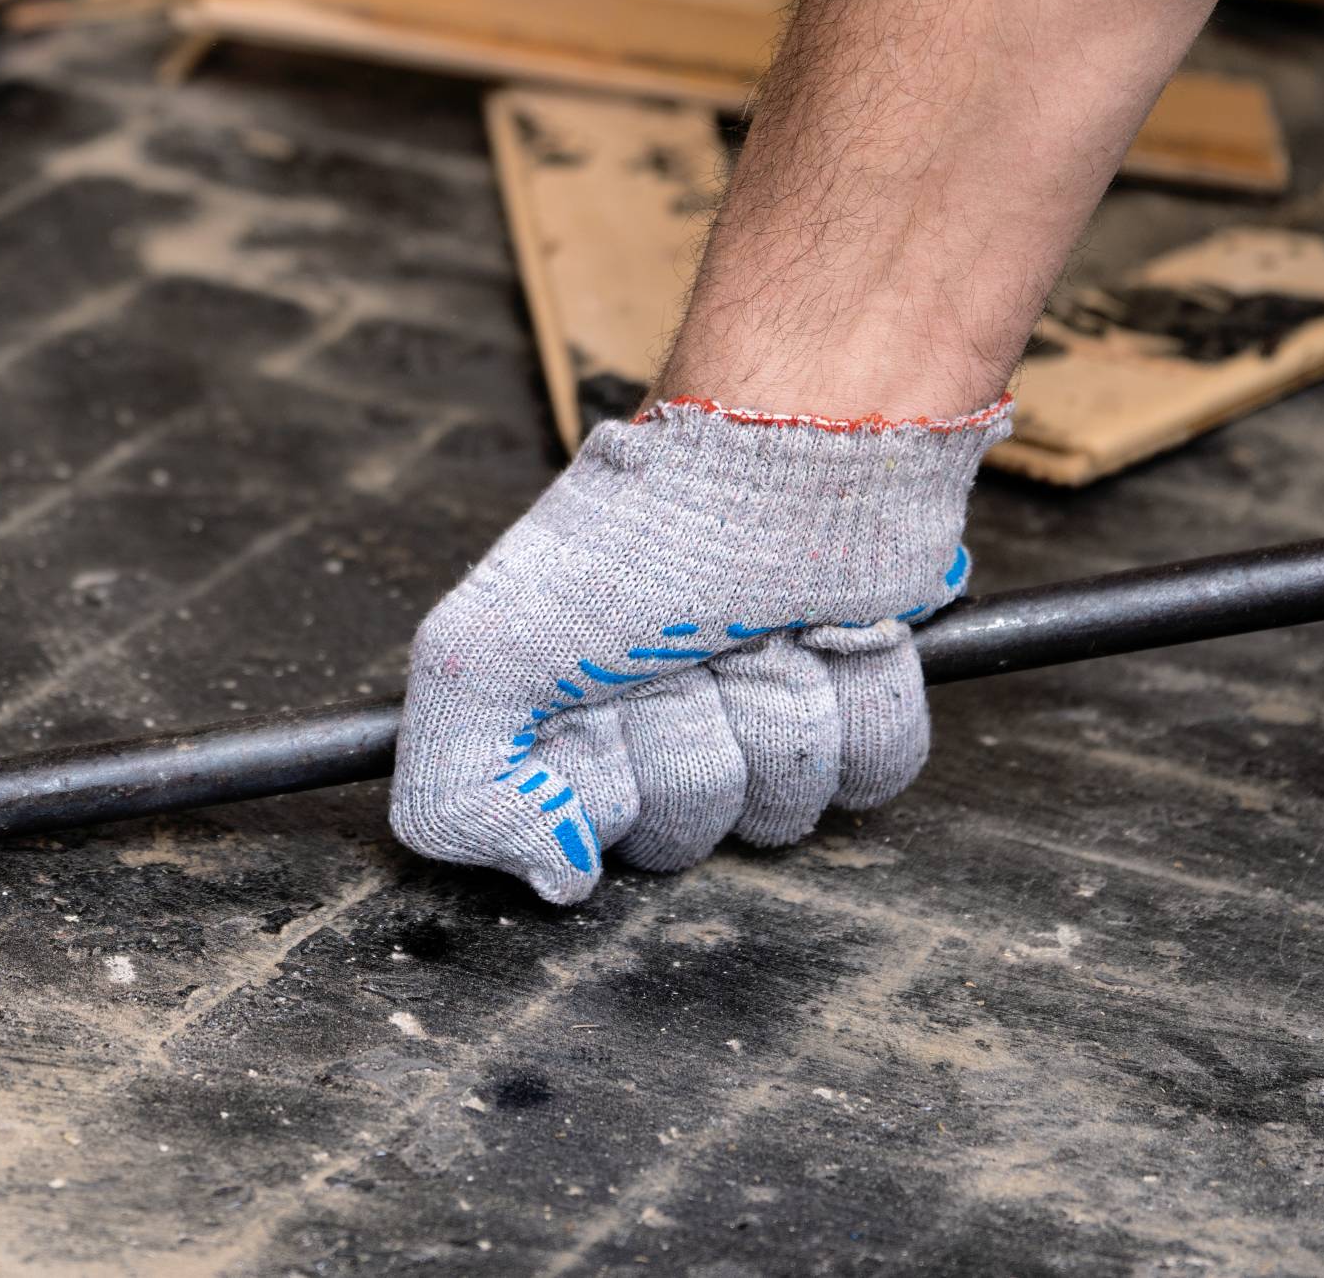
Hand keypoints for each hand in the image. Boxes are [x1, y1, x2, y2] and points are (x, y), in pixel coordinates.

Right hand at [389, 395, 1007, 902]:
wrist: (784, 445)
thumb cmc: (635, 533)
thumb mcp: (477, 652)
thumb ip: (454, 791)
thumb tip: (558, 878)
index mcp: (561, 730)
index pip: (574, 848)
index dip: (589, 783)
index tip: (587, 702)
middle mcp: (656, 737)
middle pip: (679, 839)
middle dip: (683, 745)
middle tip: (672, 659)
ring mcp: (756, 724)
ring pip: (777, 812)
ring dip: (770, 716)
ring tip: (750, 633)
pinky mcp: (854, 707)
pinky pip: (869, 774)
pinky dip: (854, 702)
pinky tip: (824, 636)